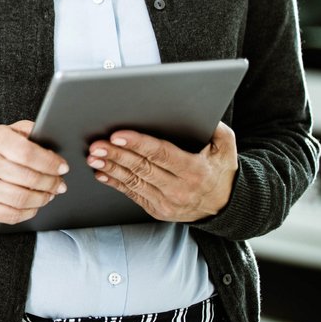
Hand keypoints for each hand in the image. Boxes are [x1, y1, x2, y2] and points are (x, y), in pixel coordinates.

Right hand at [0, 120, 69, 224]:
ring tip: (49, 194)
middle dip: (51, 183)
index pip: (26, 152)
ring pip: (20, 199)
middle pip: (27, 178)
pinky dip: (29, 213)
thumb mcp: (7, 131)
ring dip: (42, 199)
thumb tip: (51, 138)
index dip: (49, 162)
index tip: (62, 167)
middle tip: (60, 184)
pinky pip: (11, 215)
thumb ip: (28, 131)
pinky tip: (34, 206)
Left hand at [87, 122, 237, 221]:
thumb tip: (203, 111)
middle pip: (142, 168)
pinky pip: (132, 194)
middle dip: (117, 154)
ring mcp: (167, 202)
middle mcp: (180, 189)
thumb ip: (217, 129)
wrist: (225, 206)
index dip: (138, 144)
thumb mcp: (226, 148)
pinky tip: (101, 172)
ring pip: (133, 181)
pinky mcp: (157, 210)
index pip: (161, 154)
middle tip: (97, 144)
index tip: (118, 135)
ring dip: (111, 168)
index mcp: (195, 171)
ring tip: (94, 156)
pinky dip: (115, 183)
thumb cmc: (221, 171)